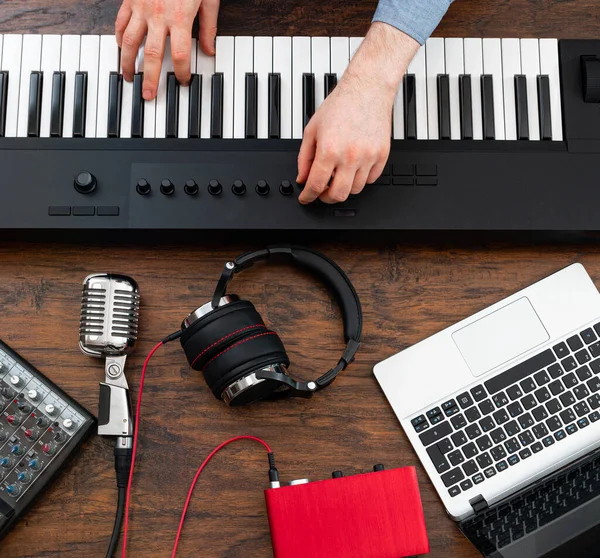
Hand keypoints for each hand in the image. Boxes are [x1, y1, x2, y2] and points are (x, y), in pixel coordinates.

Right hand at [115, 0, 220, 99]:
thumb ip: (209, 27)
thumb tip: (209, 51)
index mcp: (180, 17)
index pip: (181, 54)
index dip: (183, 72)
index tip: (184, 82)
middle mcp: (158, 15)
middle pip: (153, 55)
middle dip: (151, 79)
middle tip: (148, 96)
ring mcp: (141, 7)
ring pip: (130, 41)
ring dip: (129, 62)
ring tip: (129, 77)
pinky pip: (120, 22)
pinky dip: (119, 37)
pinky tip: (121, 49)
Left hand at [297, 23, 418, 204]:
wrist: (368, 89)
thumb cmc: (341, 105)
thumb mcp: (312, 129)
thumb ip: (304, 157)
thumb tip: (302, 178)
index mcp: (329, 149)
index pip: (316, 185)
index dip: (308, 196)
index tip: (306, 198)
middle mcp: (350, 156)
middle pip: (338, 195)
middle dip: (326, 198)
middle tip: (322, 192)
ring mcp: (368, 157)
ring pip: (355, 190)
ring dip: (344, 188)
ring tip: (338, 177)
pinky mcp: (382, 156)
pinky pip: (371, 180)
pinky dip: (360, 180)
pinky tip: (353, 170)